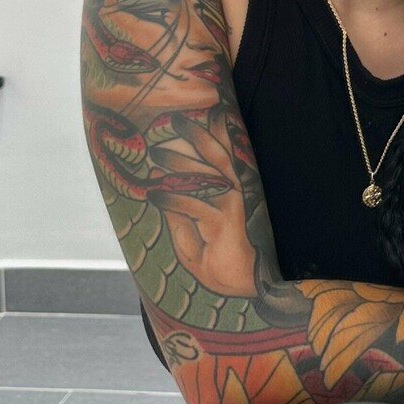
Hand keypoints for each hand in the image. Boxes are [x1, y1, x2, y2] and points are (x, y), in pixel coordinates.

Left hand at [148, 109, 258, 297]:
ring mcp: (231, 206)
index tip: (205, 111)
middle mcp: (235, 195)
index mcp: (232, 194)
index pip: (223, 157)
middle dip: (196, 135)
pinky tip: (155, 194)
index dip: (216, 133)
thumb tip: (161, 193)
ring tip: (157, 153)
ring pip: (204, 174)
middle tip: (174, 120)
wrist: (248, 291)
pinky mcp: (224, 222)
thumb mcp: (190, 245)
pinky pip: (193, 206)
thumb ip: (178, 219)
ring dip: (180, 161)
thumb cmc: (222, 268)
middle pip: (215, 156)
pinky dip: (172, 198)